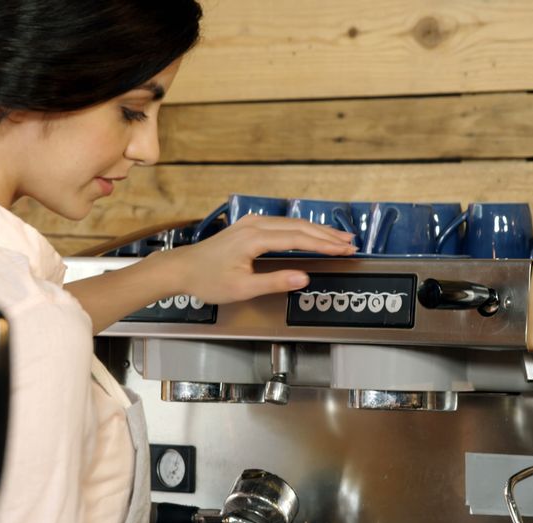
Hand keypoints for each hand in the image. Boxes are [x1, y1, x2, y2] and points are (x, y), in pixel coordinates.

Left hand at [162, 215, 355, 303]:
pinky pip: (282, 224)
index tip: (343, 250)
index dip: (324, 244)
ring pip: (292, 223)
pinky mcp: (249, 227)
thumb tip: (303, 277)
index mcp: (255, 238)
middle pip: (299, 227)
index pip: (298, 239)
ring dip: (317, 231)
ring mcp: (251, 224)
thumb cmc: (207, 279)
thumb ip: (275, 282)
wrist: (182, 269)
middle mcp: (255, 225)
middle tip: (350, 244)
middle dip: (327, 236)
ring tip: (339, 238)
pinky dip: (301, 230)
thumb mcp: (242, 288)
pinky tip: (311, 233)